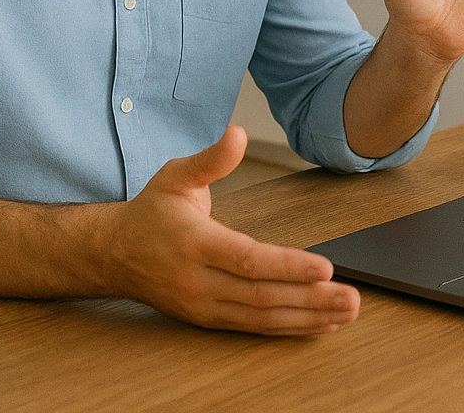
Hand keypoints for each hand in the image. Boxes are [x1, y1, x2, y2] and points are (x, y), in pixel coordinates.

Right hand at [109, 126, 359, 333]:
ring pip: (261, 317)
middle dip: (310, 298)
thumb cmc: (151, 213)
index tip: (325, 268)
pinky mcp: (209, 320)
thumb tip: (237, 134)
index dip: (287, 266)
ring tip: (347, 312)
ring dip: (308, 318)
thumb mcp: (175, 176)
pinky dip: (290, 328)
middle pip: (261, 295)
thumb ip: (211, 159)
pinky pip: (254, 327)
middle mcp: (199, 281)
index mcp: (194, 243)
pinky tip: (321, 324)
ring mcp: (204, 305)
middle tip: (352, 297)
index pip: (247, 259)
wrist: (112, 255)